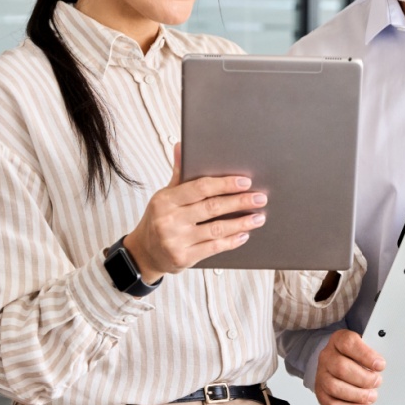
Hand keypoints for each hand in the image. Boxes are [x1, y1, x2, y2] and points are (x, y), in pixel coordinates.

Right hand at [123, 144, 267, 282]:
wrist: (144, 253)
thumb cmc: (159, 219)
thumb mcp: (164, 196)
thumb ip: (179, 174)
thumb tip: (181, 146)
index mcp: (165, 200)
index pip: (200, 188)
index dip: (225, 184)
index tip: (245, 182)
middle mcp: (169, 220)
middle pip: (212, 207)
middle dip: (239, 202)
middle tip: (260, 198)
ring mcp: (176, 240)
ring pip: (216, 229)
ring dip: (241, 223)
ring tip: (259, 217)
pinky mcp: (184, 258)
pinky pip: (214, 247)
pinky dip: (232, 241)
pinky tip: (244, 234)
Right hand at [315, 329, 384, 404]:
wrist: (337, 362)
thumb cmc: (354, 355)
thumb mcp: (364, 347)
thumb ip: (373, 354)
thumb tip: (382, 366)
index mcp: (338, 340)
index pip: (348, 344)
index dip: (365, 355)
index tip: (380, 365)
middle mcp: (327, 357)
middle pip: (340, 368)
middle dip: (363, 379)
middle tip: (377, 382)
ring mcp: (321, 375)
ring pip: (334, 387)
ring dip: (357, 395)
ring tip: (372, 396)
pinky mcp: (321, 393)